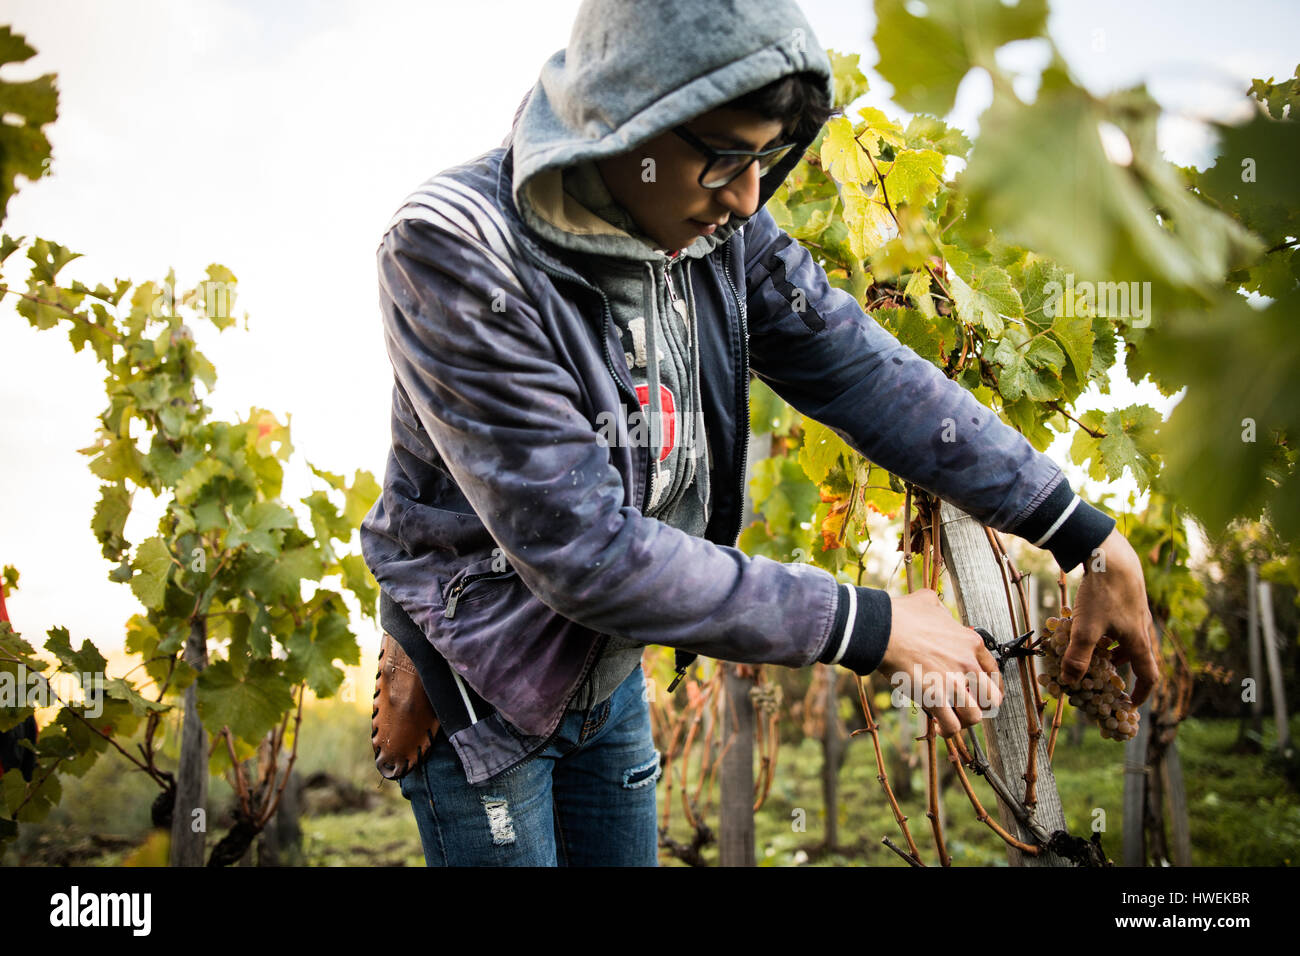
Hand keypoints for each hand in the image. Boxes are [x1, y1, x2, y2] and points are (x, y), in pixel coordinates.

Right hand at [878, 589, 1002, 736]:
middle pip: (992, 698)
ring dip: (964, 720)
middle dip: (980, 706)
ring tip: (951, 719)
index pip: (995, 672)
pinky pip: (952, 726)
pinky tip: (938, 727)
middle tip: (965, 706)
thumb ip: (942, 612)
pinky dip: (947, 731)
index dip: (988, 686)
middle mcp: (968, 664)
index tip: (977, 691)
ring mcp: (953, 682)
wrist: (881, 630)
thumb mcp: (929, 602)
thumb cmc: (901, 615)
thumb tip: (938, 613)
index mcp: (970, 642)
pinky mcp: (935, 698)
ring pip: (975, 716)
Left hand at [1063, 528, 1159, 706]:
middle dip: (1121, 670)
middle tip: (1105, 677)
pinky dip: (1107, 629)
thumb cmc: (1103, 593)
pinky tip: (1088, 622)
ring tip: (1093, 652)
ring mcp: (1135, 609)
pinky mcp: (1125, 595)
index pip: (1149, 675)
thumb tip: (1071, 682)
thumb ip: (1078, 658)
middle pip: (1136, 656)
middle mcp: (1142, 626)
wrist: (1110, 553)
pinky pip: (1119, 620)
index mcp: (1139, 639)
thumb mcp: (1086, 630)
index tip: (1130, 704)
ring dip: (1112, 649)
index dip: (1141, 693)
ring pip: (1126, 637)